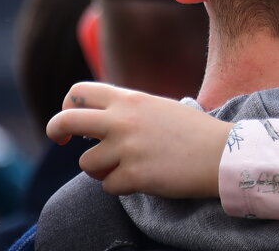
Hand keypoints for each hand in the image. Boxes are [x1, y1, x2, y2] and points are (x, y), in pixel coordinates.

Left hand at [46, 81, 228, 197]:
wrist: (222, 154)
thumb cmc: (193, 132)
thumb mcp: (157, 108)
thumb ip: (128, 110)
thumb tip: (98, 121)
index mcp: (130, 99)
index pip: (80, 92)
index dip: (68, 106)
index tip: (73, 120)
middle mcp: (123, 120)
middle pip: (66, 121)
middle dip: (56, 132)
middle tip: (64, 142)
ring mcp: (126, 148)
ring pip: (87, 163)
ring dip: (102, 169)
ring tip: (129, 166)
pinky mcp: (133, 175)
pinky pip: (109, 186)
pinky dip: (122, 186)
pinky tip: (145, 178)